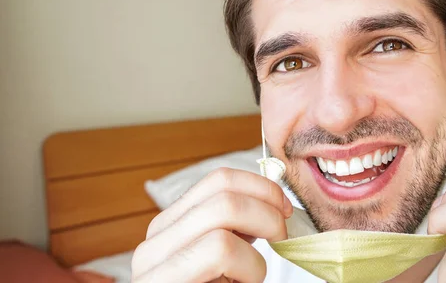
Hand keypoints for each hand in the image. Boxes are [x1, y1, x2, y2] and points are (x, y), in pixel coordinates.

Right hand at [131, 168, 292, 282]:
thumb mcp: (228, 260)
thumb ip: (239, 229)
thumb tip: (274, 200)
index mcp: (173, 225)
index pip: (219, 179)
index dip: (260, 186)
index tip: (284, 207)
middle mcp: (157, 237)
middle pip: (223, 190)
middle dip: (267, 206)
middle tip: (283, 231)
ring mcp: (156, 259)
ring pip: (223, 212)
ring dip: (257, 239)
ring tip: (253, 272)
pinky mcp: (163, 280)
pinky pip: (220, 248)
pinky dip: (249, 266)